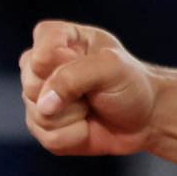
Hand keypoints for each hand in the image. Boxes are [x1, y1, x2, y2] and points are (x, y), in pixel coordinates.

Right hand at [20, 21, 156, 156]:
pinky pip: (49, 138)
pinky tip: (87, 125)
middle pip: (32, 84)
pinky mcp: (42, 126)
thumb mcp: (111, 67)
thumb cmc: (131, 83)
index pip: (41, 48)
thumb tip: (44, 104)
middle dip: (70, 93)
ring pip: (39, 115)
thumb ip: (74, 76)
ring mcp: (39, 97)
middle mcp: (43, 67)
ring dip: (75, 117)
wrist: (144, 118)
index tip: (92, 62)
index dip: (64, 61)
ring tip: (92, 106)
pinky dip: (76, 135)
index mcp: (59, 38)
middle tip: (94, 90)